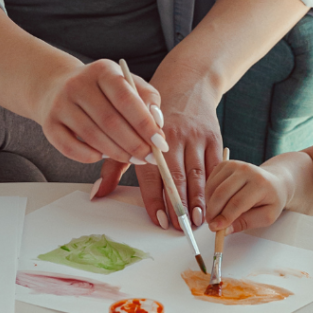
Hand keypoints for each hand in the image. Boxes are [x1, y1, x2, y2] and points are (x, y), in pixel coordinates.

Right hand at [36, 58, 163, 166]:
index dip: (144, 123)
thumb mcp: (125, 82)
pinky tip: (102, 156)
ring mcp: (61, 103)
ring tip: (132, 158)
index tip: (160, 142)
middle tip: (149, 157)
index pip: (125, 98)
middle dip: (134, 144)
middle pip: (110, 120)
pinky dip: (89, 157)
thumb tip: (158, 122)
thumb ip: (146, 98)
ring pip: (92, 136)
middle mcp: (78, 84)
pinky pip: (70, 148)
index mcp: (102, 70)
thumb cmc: (100, 88)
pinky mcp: (49, 123)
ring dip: (116, 153)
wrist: (56, 85)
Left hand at [122, 72, 221, 229]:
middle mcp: (174, 135)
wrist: (188, 83)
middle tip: (180, 228)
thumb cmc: (154, 115)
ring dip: (198, 200)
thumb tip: (97, 194)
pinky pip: (216, 165)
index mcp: (149, 136)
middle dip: (178, 205)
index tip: (159, 221)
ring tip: (198, 220)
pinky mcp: (214, 136)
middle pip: (177, 177)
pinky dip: (214, 185)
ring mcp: (196, 136)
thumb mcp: (130, 131)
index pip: (152, 174)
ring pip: (198, 174)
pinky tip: (213, 201)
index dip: (155, 200)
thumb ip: (115, 164)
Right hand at [206, 159, 287, 232]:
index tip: (216, 228)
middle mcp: (246, 170)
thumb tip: (225, 230)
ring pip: (214, 186)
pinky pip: (211, 180)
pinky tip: (214, 203)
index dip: (225, 217)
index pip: (237, 202)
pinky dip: (208, 194)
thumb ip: (245, 223)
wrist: (274, 181)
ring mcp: (235, 165)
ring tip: (213, 215)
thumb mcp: (266, 217)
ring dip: (209, 204)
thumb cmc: (271, 200)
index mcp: (260, 184)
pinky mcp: (226, 164)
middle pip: (222, 193)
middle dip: (213, 211)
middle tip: (211, 225)